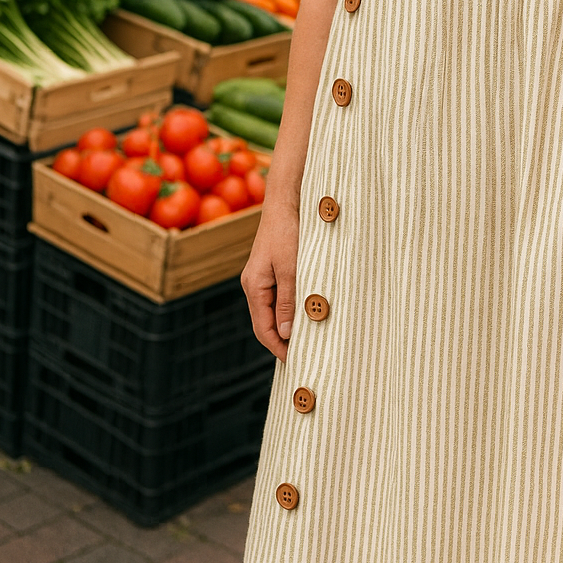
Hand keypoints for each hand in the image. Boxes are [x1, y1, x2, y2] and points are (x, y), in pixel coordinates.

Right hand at [241, 206, 298, 359]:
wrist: (286, 201)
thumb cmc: (288, 231)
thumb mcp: (291, 268)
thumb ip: (288, 300)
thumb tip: (287, 333)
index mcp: (254, 286)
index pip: (263, 328)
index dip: (279, 348)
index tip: (296, 361)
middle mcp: (254, 284)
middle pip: (266, 322)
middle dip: (283, 341)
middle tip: (305, 355)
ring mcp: (262, 276)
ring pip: (273, 310)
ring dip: (288, 325)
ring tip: (309, 338)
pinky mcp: (272, 268)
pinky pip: (279, 296)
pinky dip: (291, 309)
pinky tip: (306, 312)